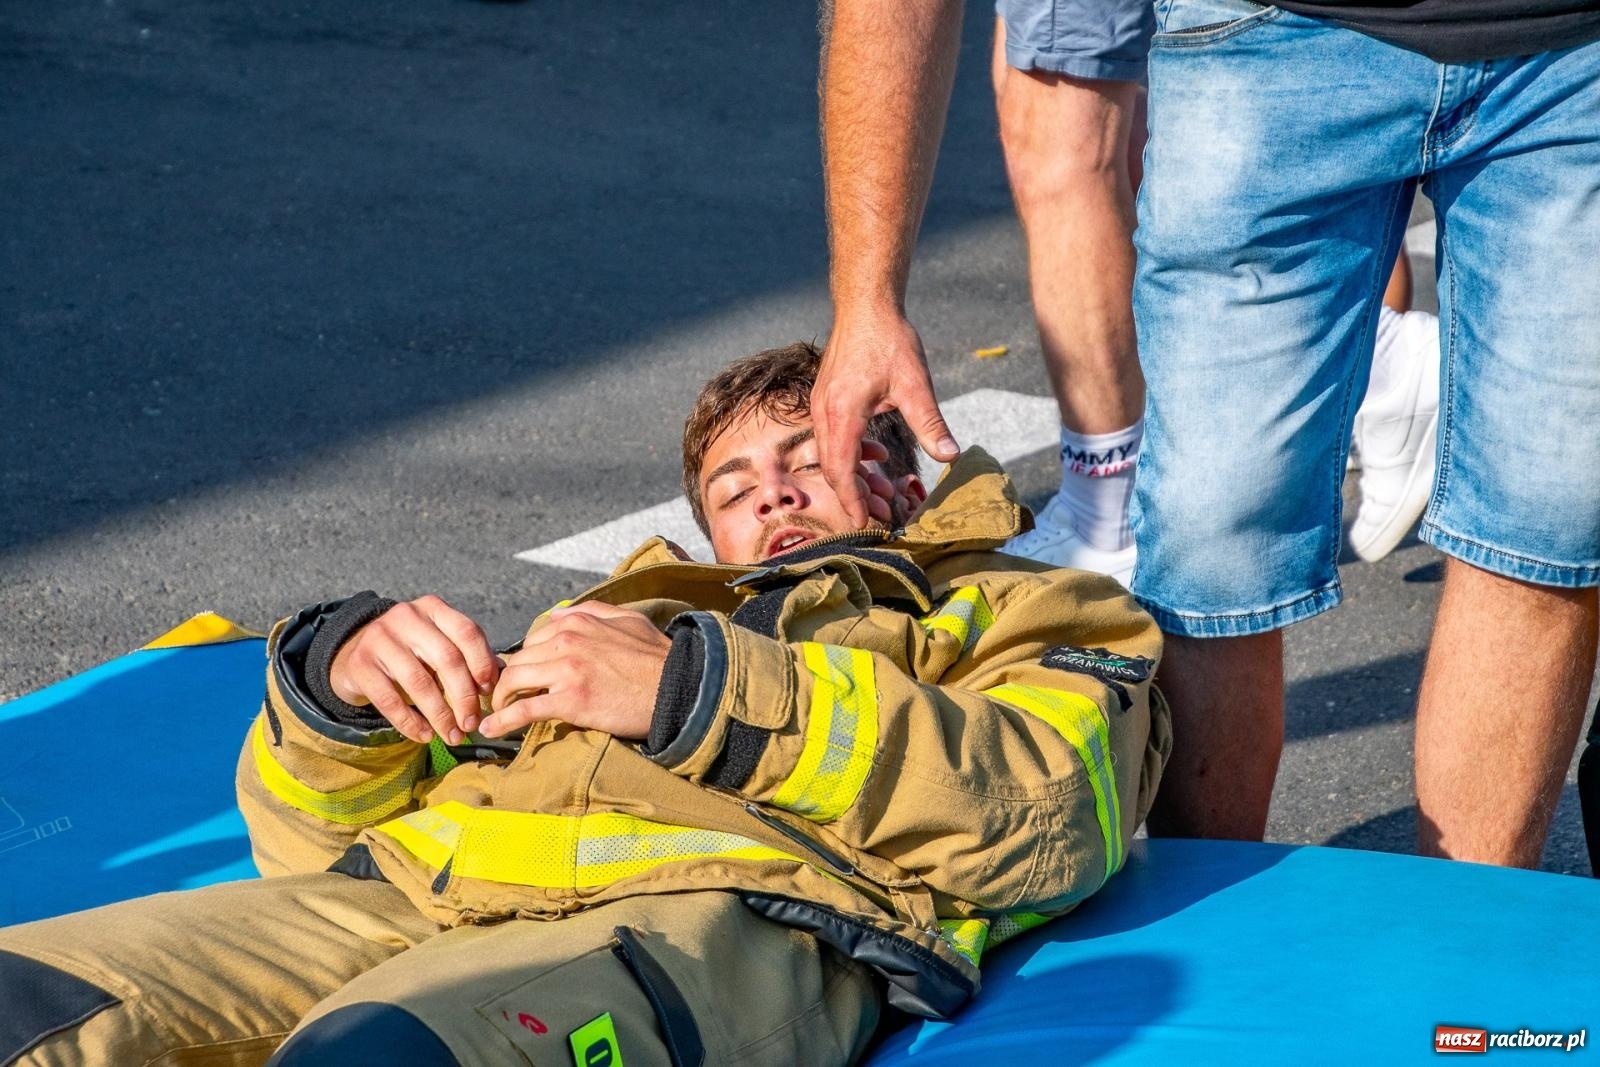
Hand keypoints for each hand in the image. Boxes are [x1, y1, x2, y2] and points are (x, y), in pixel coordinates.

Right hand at [329, 595, 499, 744]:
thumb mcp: (438, 644)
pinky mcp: (360, 665)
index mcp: (433, 608)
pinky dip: (411, 722)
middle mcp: (406, 617)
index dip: (482, 663)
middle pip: (447, 659)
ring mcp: (380, 638)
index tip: (488, 692)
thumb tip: (503, 677)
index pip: (467, 632)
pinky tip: (425, 736)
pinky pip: (390, 700)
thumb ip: (469, 656)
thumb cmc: (410, 651)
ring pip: (420, 682)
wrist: (354, 652)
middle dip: (464, 697)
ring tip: (453, 736)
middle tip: (471, 724)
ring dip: (441, 715)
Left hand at [482, 601, 670, 739]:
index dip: (524, 661)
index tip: (521, 677)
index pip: (533, 640)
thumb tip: (561, 613)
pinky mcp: (570, 701)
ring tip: (495, 713)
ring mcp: (567, 670)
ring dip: (500, 700)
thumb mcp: (629, 620)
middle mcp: (567, 641)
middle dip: (506, 681)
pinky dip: (502, 721)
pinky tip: (490, 730)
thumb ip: (593, 611)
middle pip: (518, 661)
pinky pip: (524, 710)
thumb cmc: (658, 657)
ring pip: (514, 681)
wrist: (680, 687)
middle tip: (500, 698)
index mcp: (579, 622)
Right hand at [815, 309, 957, 525]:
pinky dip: (852, 455)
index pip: (841, 471)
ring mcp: (821, 406)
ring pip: (831, 455)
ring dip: (855, 477)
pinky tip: (874, 456)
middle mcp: (824, 413)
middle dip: (855, 496)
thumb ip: (931, 424)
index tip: (866, 525)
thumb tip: (950, 456)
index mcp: (843, 414)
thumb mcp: (916, 384)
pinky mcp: (826, 399)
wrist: (865, 305)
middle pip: (833, 469)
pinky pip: (833, 438)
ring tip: (882, 492)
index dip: (852, 502)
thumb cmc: (889, 340)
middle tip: (881, 514)